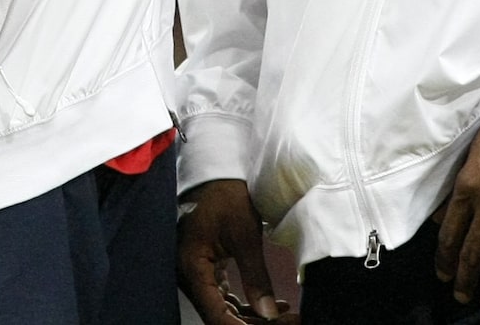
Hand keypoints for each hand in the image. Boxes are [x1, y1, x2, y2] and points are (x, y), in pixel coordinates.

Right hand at [178, 177, 280, 321]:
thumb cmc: (225, 195)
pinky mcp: (206, 270)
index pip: (215, 315)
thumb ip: (256, 277)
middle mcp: (189, 276)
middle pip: (221, 316)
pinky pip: (225, 297)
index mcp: (192, 267)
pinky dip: (248, 305)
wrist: (215, 170)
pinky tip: (275, 305)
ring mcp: (197, 274)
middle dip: (255, 324)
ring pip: (225, 310)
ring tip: (287, 316)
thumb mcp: (244, 235)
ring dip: (255, 318)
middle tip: (290, 323)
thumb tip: (270, 314)